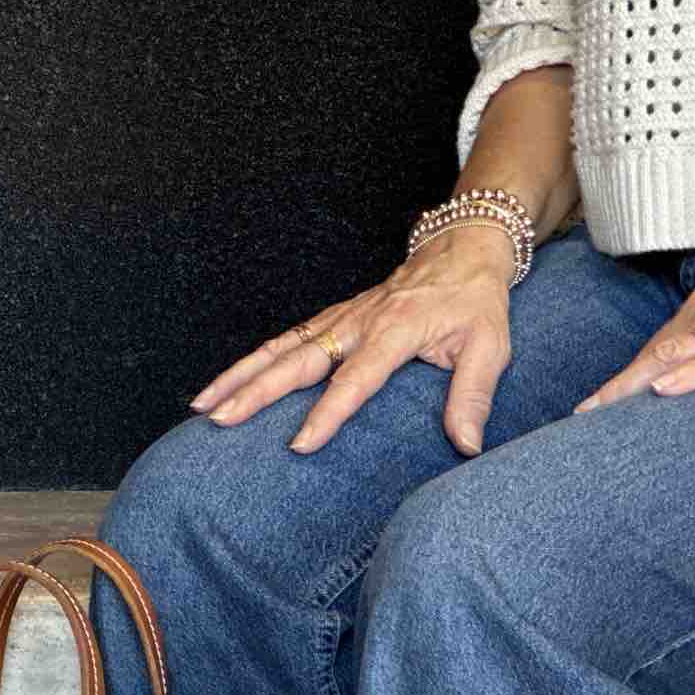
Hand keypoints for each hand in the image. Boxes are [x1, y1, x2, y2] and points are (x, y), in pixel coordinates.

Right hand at [190, 224, 517, 456]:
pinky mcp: (330, 320)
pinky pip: (283, 343)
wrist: (462, 248)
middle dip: (257, 392)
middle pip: (299, 360)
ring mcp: (339, 319)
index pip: (356, 377)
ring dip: (239, 377)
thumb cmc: (475, 302)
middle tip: (223, 422)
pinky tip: (222, 387)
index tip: (301, 444)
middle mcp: (358, 322)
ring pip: (280, 348)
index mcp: (396, 330)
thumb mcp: (491, 347)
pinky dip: (249, 364)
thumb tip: (467, 446)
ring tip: (203, 408)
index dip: (328, 412)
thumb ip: (474, 396)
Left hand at [573, 236, 694, 411]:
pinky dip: (693, 376)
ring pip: (680, 356)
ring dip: (636, 387)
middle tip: (578, 421)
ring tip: (599, 416)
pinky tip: (664, 393)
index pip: (659, 349)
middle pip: (656, 355)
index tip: (590, 411)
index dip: (623, 381)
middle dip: (614, 390)